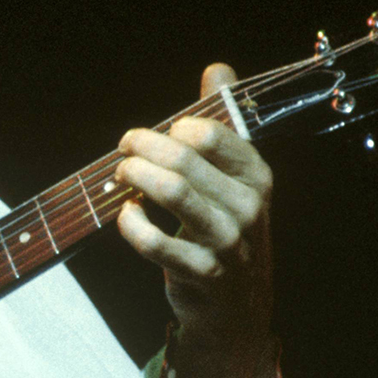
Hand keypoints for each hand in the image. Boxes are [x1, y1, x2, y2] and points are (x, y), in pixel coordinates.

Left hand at [114, 63, 274, 376]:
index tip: (151, 136)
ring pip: (173, 192)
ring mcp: (229, 241)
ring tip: (121, 177)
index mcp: (256, 175)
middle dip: (141, 148)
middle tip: (122, 152)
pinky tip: (124, 217)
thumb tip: (217, 69)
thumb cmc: (223, 230)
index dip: (172, 127)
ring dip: (134, 178)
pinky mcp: (205, 274)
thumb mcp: (229, 178)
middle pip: (184, 157)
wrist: (235, 308)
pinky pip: (157, 241)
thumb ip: (221, 123)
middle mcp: (249, 205)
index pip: (214, 132)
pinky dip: (131, 224)